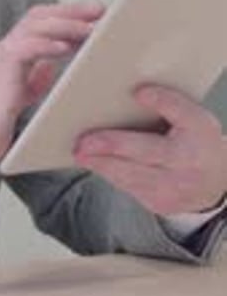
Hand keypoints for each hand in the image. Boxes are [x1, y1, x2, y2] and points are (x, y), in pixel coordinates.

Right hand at [0, 1, 103, 206]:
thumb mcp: (14, 102)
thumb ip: (29, 83)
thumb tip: (48, 67)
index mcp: (8, 61)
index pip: (39, 25)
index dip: (66, 16)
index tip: (94, 16)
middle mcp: (3, 55)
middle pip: (39, 17)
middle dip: (72, 11)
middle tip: (100, 10)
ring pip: (34, 26)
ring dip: (66, 23)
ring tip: (91, 26)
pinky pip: (23, 49)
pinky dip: (47, 44)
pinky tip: (67, 47)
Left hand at [74, 84, 226, 214]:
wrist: (216, 184)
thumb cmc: (198, 142)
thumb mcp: (193, 116)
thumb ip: (169, 103)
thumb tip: (136, 93)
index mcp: (199, 132)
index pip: (180, 112)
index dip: (161, 101)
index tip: (139, 92)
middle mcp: (188, 162)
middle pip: (146, 152)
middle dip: (111, 147)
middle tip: (84, 142)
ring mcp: (174, 188)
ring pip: (132, 175)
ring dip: (102, 164)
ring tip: (81, 153)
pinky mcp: (160, 204)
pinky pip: (130, 188)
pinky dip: (110, 174)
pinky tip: (95, 163)